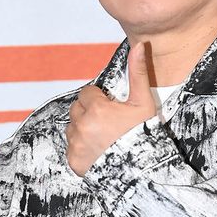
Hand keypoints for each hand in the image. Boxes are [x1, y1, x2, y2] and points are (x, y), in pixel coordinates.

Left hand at [66, 41, 156, 175]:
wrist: (143, 171)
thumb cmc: (144, 135)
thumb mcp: (143, 103)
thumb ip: (137, 73)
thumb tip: (138, 46)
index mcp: (97, 108)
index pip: (87, 93)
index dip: (100, 100)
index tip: (112, 110)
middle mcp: (82, 125)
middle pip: (78, 109)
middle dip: (89, 113)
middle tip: (109, 124)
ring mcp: (76, 144)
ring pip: (72, 128)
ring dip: (83, 129)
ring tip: (104, 139)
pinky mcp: (73, 161)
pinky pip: (71, 148)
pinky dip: (81, 149)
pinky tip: (99, 152)